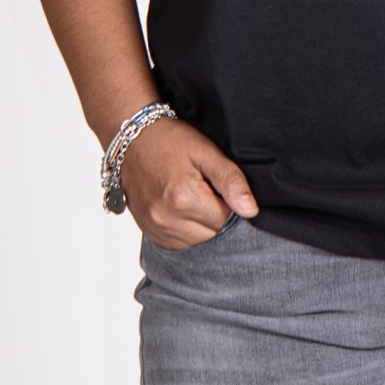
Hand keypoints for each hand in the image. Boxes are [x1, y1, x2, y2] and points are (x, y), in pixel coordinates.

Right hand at [118, 117, 259, 249]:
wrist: (132, 140)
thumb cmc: (170, 140)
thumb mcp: (205, 151)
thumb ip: (230, 180)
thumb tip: (251, 210)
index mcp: (183, 198)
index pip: (225, 218)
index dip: (226, 199)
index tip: (214, 182)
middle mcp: (166, 219)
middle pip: (211, 233)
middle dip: (214, 213)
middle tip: (203, 186)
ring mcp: (155, 228)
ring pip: (196, 241)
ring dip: (199, 223)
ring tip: (190, 194)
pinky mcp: (148, 233)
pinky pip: (178, 243)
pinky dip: (184, 229)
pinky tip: (180, 207)